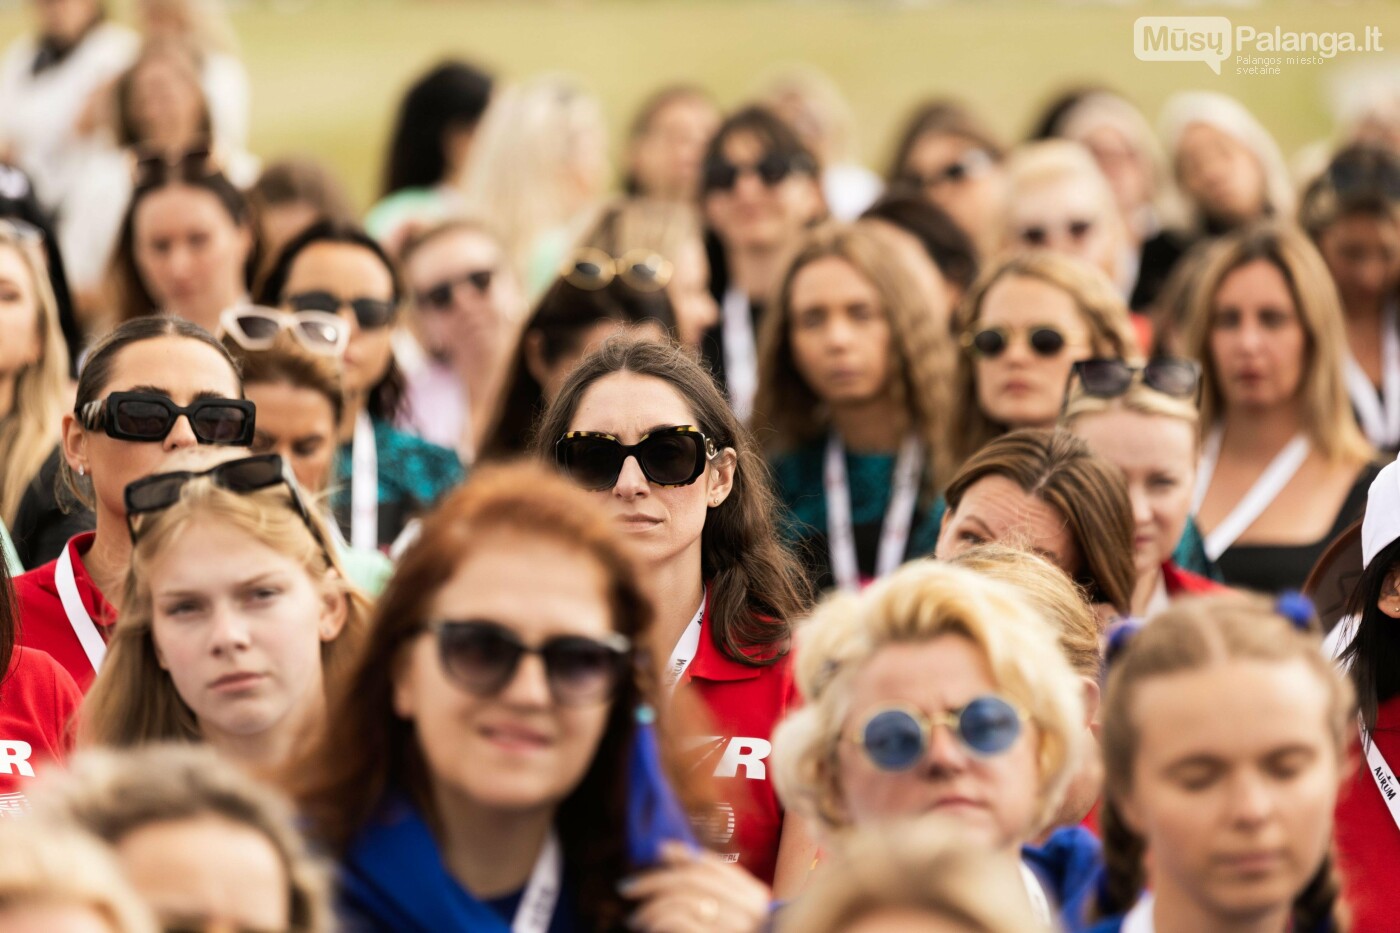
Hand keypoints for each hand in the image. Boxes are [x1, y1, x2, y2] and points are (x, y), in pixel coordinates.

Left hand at [621, 842, 770, 932]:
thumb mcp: (733, 913)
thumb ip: (710, 885)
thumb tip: (665, 848)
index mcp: (756, 898)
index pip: (714, 866)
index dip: (683, 854)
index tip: (658, 851)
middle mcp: (750, 911)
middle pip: (691, 881)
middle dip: (653, 881)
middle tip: (626, 887)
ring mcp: (734, 929)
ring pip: (680, 901)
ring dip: (650, 907)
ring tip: (635, 918)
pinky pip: (678, 922)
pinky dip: (658, 922)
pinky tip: (650, 929)